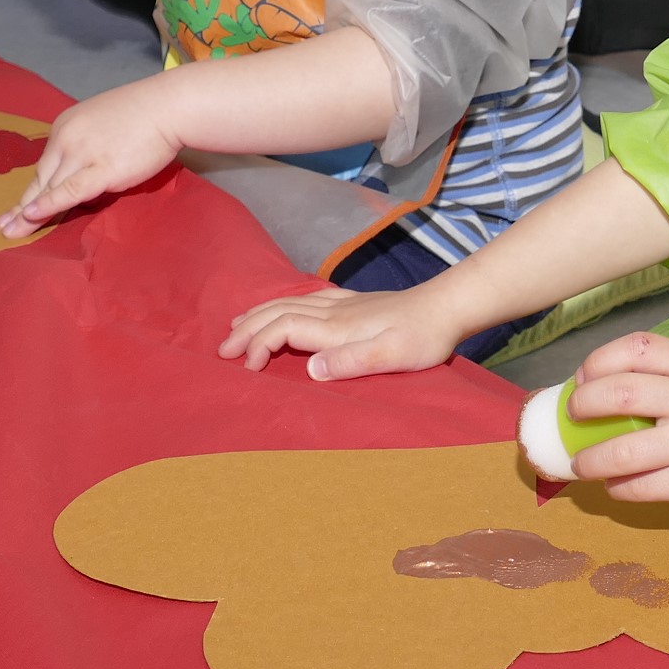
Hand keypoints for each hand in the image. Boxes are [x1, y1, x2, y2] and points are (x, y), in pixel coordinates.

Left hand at [0, 80, 184, 234]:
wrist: (167, 106)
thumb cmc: (143, 114)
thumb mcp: (101, 123)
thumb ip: (87, 146)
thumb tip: (83, 170)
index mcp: (64, 126)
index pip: (46, 164)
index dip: (33, 190)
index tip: (19, 207)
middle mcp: (66, 139)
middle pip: (41, 178)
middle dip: (20, 206)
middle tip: (2, 226)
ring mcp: (82, 154)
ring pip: (50, 188)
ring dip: (28, 214)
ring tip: (12, 232)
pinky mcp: (101, 169)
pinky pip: (69, 191)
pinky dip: (49, 205)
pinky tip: (31, 216)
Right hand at [221, 281, 463, 376]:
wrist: (446, 307)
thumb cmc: (422, 338)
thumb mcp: (390, 355)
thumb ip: (350, 362)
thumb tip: (309, 369)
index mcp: (335, 327)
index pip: (282, 329)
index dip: (258, 345)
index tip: (248, 369)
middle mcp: (332, 311)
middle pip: (277, 312)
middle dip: (247, 329)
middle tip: (222, 349)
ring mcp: (342, 303)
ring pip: (288, 302)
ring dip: (259, 314)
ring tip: (237, 326)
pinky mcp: (353, 302)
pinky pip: (305, 298)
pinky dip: (282, 304)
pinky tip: (281, 307)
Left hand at [561, 332, 668, 509]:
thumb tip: (609, 387)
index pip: (636, 348)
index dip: (598, 360)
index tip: (584, 377)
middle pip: (619, 392)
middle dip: (582, 405)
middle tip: (574, 416)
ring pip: (622, 452)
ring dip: (590, 460)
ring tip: (582, 463)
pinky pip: (642, 488)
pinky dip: (619, 488)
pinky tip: (617, 486)